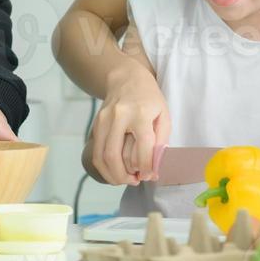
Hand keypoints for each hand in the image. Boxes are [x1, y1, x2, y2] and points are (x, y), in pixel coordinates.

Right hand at [88, 66, 170, 184]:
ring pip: (101, 156)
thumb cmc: (149, 99)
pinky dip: (104, 167)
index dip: (146, 168)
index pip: (142, 149)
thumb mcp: (163, 115)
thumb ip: (161, 141)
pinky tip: (114, 171)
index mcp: (140, 114)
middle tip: (135, 181)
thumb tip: (154, 168)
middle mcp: (119, 117)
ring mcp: (104, 120)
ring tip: (124, 180)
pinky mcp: (96, 124)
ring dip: (111, 175)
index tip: (149, 175)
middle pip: (114, 155)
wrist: (126, 79)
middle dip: (124, 176)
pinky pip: (96, 152)